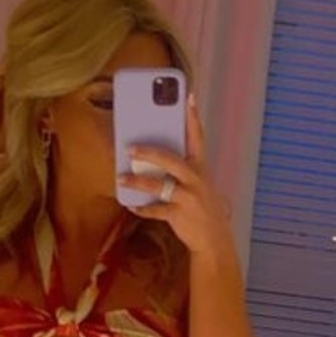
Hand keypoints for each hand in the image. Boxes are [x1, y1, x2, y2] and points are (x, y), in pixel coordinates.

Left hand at [116, 94, 233, 259]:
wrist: (214, 240)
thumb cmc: (202, 209)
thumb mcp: (199, 186)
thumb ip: (182, 171)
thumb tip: (153, 159)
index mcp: (201, 168)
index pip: (198, 138)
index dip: (193, 117)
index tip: (187, 96)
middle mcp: (196, 180)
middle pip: (171, 159)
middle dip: (149, 152)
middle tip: (130, 147)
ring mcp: (188, 198)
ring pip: (159, 185)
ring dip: (137, 181)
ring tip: (121, 178)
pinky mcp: (179, 215)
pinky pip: (155, 209)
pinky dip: (142, 207)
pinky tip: (131, 204)